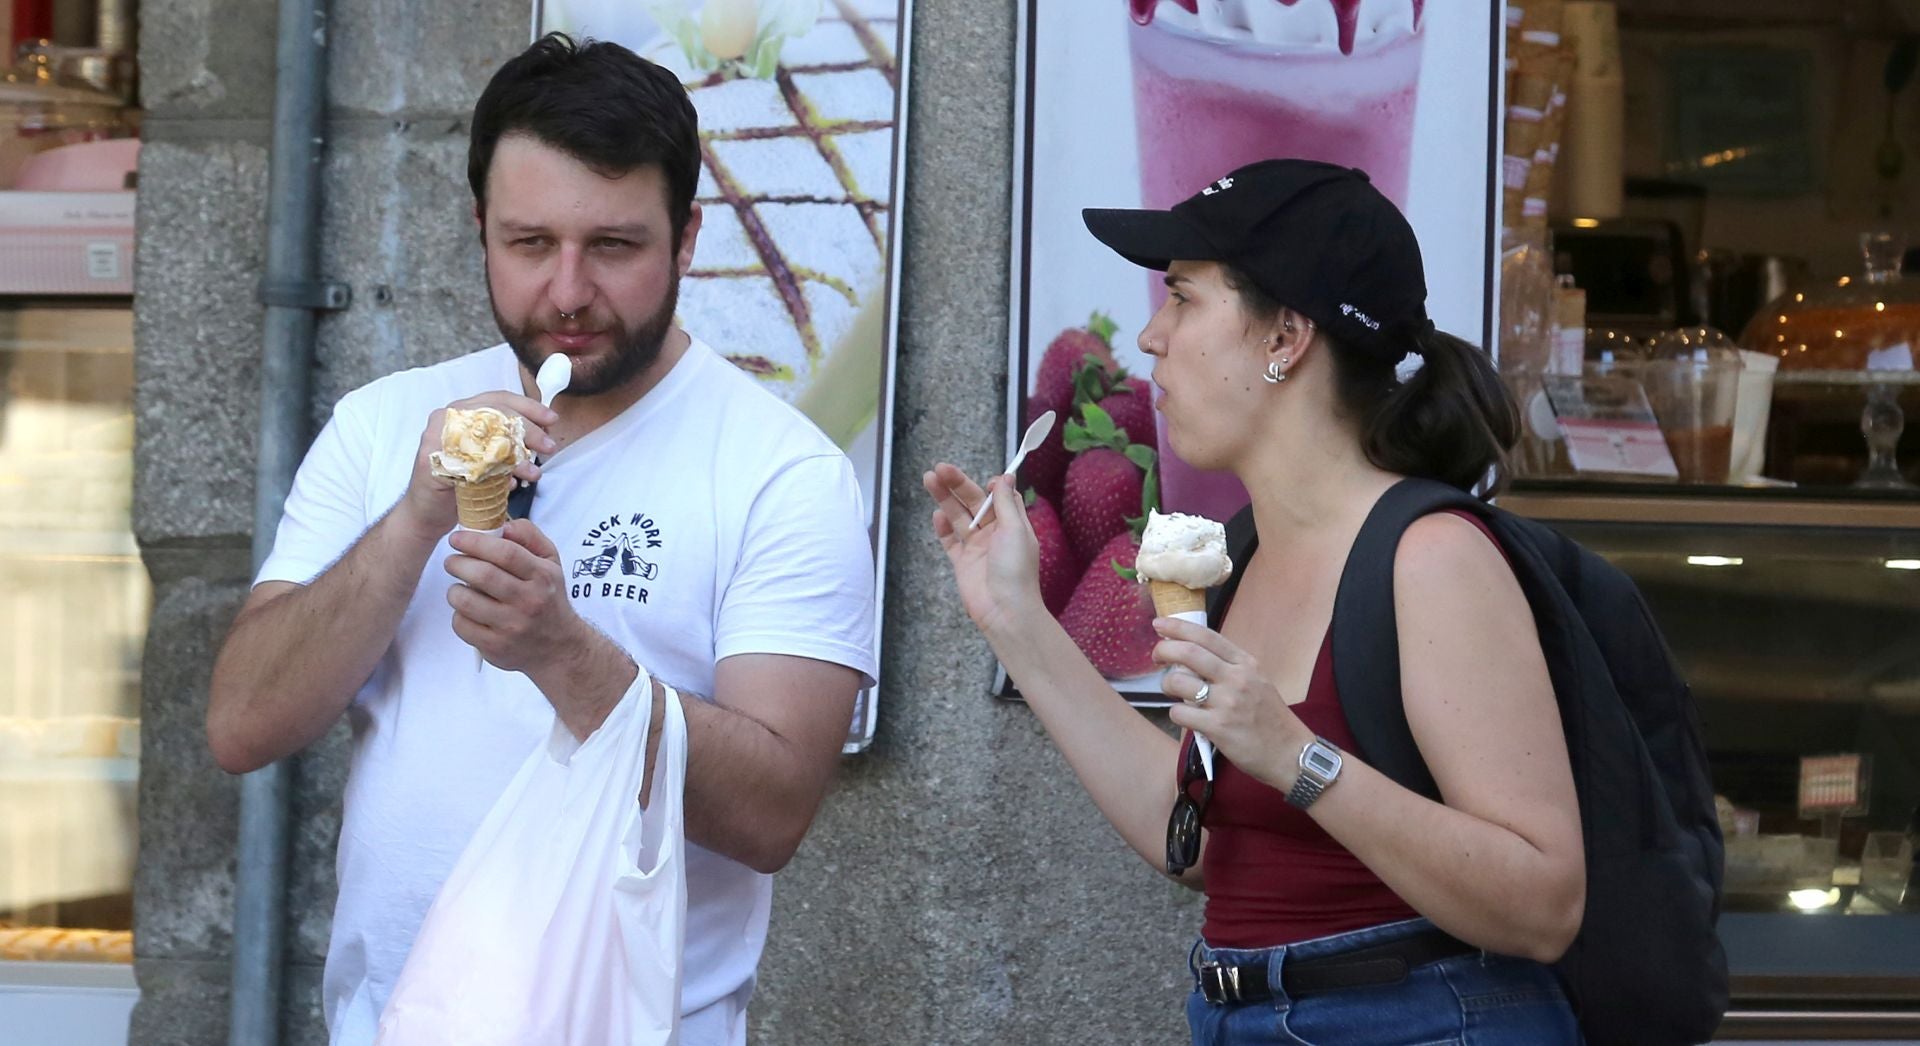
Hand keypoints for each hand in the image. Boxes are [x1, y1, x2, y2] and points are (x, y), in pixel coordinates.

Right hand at [397, 393, 559, 538]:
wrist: (427, 514)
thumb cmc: (460, 484)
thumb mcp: (489, 457)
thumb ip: (507, 442)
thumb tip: (542, 436)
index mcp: (463, 412)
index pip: (499, 399)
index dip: (529, 407)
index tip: (552, 420)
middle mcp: (448, 419)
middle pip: (495, 414)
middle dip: (528, 430)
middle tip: (548, 447)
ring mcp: (437, 438)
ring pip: (485, 438)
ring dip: (516, 456)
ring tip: (534, 472)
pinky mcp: (432, 461)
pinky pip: (470, 464)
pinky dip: (495, 475)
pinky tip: (509, 485)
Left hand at [444, 518, 581, 675]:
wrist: (560, 647)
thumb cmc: (548, 598)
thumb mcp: (551, 562)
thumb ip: (530, 536)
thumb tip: (503, 525)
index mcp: (542, 576)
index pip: (506, 553)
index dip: (476, 542)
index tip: (458, 538)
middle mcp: (529, 601)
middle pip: (482, 575)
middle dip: (458, 563)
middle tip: (452, 561)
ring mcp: (511, 627)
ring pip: (465, 601)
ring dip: (455, 590)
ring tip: (460, 588)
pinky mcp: (496, 647)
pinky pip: (461, 625)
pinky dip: (458, 614)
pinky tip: (469, 611)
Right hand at [923, 464, 1042, 635]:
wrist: (1004, 610)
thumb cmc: (1015, 570)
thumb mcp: (1015, 529)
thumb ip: (1006, 503)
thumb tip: (1005, 477)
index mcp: (1012, 524)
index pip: (1000, 497)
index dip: (992, 486)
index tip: (985, 481)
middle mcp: (994, 534)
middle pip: (974, 502)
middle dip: (958, 484)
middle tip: (940, 468)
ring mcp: (976, 548)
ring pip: (958, 517)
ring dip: (945, 498)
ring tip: (929, 479)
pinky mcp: (962, 563)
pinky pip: (950, 541)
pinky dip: (942, 528)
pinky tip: (936, 514)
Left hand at [1155, 616, 1313, 790]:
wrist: (1290, 753)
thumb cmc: (1270, 719)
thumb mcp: (1257, 682)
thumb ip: (1229, 668)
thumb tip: (1192, 658)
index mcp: (1246, 664)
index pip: (1206, 636)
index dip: (1178, 627)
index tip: (1159, 624)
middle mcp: (1237, 678)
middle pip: (1188, 653)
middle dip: (1164, 650)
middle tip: (1156, 656)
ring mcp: (1227, 703)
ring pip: (1178, 682)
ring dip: (1166, 684)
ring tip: (1171, 691)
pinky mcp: (1218, 727)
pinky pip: (1180, 713)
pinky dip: (1177, 713)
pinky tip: (1186, 717)